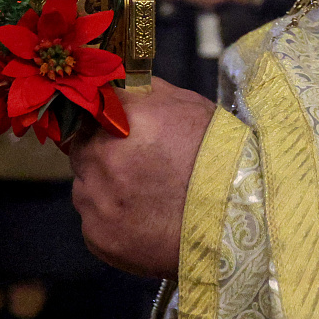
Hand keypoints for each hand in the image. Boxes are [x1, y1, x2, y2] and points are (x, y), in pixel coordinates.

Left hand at [69, 77, 216, 276]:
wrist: (237, 220)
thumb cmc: (219, 158)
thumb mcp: (188, 107)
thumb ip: (143, 92)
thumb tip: (116, 82)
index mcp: (124, 118)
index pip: (90, 104)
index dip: (101, 113)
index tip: (109, 121)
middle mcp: (102, 156)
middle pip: (81, 145)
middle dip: (101, 151)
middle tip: (136, 164)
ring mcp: (97, 200)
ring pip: (85, 186)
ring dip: (105, 187)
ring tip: (145, 196)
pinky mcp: (97, 236)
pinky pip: (93, 221)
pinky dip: (112, 219)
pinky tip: (144, 219)